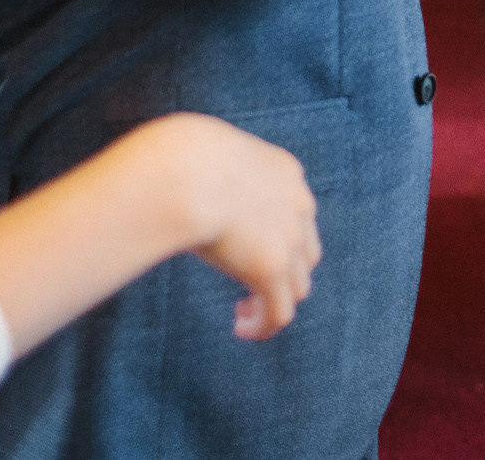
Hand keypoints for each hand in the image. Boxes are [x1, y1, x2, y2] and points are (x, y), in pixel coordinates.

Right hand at [132, 115, 322, 340]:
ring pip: (296, 287)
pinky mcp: (271, 268)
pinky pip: (278, 313)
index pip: (297, 213)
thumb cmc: (179, 158)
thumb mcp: (208, 156)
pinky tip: (240, 328)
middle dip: (283, 274)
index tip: (248, 251)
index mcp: (285, 173)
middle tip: (252, 287)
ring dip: (272, 303)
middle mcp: (298, 205)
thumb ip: (211, 172)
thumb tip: (184, 178)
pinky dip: (263, 326)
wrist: (184, 168)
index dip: (280, 238)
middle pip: (305, 253)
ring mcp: (289, 238)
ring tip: (242, 313)